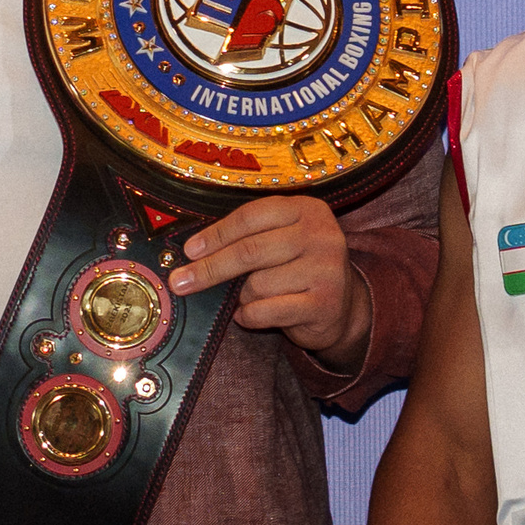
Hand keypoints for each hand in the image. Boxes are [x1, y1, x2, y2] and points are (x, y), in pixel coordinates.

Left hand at [170, 195, 370, 369]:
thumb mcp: (280, 240)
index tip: (189, 251)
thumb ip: (248, 238)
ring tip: (249, 298)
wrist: (342, 306)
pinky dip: (249, 316)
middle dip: (210, 268)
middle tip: (181, 282)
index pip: (251, 217)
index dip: (216, 234)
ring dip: (242, 296)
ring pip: (257, 284)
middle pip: (250, 251)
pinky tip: (251, 314)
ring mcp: (326, 269)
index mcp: (306, 209)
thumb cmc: (297, 268)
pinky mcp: (324, 304)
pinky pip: (267, 311)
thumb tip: (192, 255)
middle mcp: (321, 235)